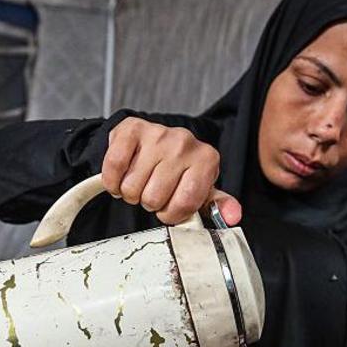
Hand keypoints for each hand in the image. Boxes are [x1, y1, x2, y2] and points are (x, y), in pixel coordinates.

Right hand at [103, 116, 241, 225]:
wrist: (152, 142)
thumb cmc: (178, 171)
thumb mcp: (201, 189)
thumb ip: (218, 205)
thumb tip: (233, 216)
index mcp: (207, 159)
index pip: (185, 204)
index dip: (171, 214)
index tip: (169, 208)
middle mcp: (185, 143)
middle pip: (155, 198)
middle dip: (149, 202)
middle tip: (152, 191)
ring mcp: (158, 134)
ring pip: (132, 187)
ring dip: (130, 192)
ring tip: (139, 182)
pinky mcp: (131, 130)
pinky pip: (113, 168)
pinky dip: (112, 181)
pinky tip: (122, 176)